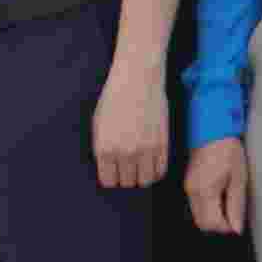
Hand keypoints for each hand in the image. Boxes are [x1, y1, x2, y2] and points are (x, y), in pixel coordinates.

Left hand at [92, 62, 168, 189]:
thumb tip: (108, 168)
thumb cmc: (114, 98)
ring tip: (139, 166)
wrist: (138, 79)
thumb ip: (101, 149)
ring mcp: (145, 150)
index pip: (108, 181)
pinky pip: (160, 171)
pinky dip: (155, 171)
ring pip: (145, 181)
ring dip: (141, 176)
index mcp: (104, 148)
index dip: (111, 178)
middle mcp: (124, 152)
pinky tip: (151, 163)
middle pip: (126, 183)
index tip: (114, 171)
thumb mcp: (98, 124)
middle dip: (125, 177)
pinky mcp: (163, 144)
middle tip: (127, 167)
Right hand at [183, 136, 248, 234]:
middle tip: (234, 215)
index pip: (213, 224)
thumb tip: (236, 228)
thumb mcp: (239, 179)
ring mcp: (188, 188)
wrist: (211, 132)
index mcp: (205, 191)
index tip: (238, 223)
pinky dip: (209, 209)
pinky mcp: (188, 185)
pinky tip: (220, 197)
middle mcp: (192, 192)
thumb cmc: (227, 151)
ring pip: (199, 217)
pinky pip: (196, 206)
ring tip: (228, 203)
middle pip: (203, 224)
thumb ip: (236, 206)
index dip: (227, 228)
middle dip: (220, 225)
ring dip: (214, 217)